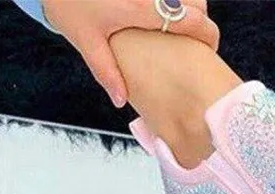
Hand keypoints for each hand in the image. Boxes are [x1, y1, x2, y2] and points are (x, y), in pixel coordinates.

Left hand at [43, 0, 219, 107]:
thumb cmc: (64, 2)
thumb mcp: (84, 40)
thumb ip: (107, 71)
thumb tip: (123, 102)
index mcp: (139, 8)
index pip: (191, 20)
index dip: (208, 35)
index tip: (209, 48)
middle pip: (196, 0)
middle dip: (200, 17)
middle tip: (193, 37)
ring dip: (187, 4)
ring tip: (177, 23)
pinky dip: (172, 0)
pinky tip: (163, 9)